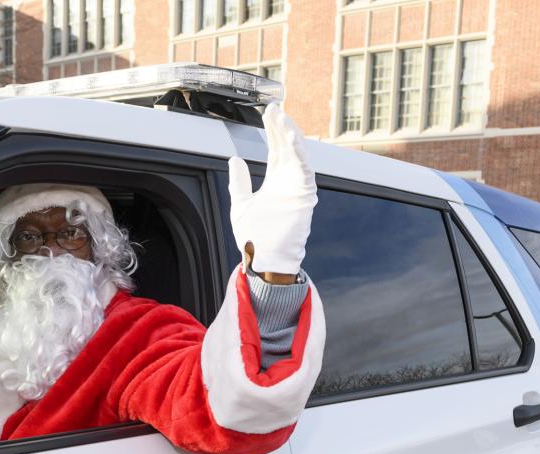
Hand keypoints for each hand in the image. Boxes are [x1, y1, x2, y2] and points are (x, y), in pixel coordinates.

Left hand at [228, 102, 317, 277]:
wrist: (263, 259)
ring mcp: (298, 187)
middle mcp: (289, 181)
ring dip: (291, 134)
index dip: (272, 130)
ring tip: (282, 117)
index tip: (267, 113)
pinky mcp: (304, 195)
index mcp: (275, 181)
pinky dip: (299, 152)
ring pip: (298, 153)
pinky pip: (304, 169)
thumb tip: (234, 159)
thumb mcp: (240, 203)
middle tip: (273, 108)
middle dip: (281, 126)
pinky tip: (291, 137)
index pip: (276, 148)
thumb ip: (239, 182)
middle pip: (287, 146)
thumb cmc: (255, 237)